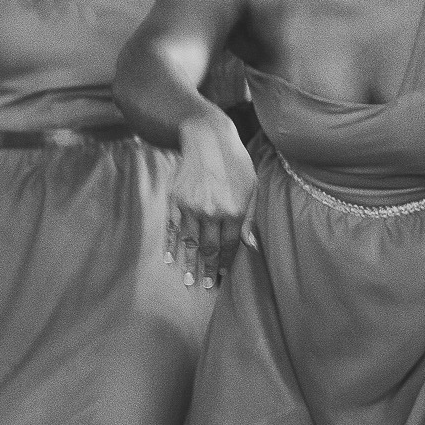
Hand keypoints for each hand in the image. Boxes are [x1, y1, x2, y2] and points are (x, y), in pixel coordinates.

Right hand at [167, 115, 257, 289]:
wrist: (207, 139)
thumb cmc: (236, 163)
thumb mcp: (253, 188)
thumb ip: (251, 218)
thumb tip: (252, 246)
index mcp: (234, 210)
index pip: (229, 245)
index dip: (225, 262)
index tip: (222, 276)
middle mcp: (212, 212)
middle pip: (209, 248)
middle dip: (207, 269)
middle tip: (204, 285)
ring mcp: (192, 207)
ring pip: (190, 242)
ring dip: (189, 263)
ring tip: (188, 279)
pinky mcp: (177, 200)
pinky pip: (175, 228)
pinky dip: (173, 244)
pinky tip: (171, 258)